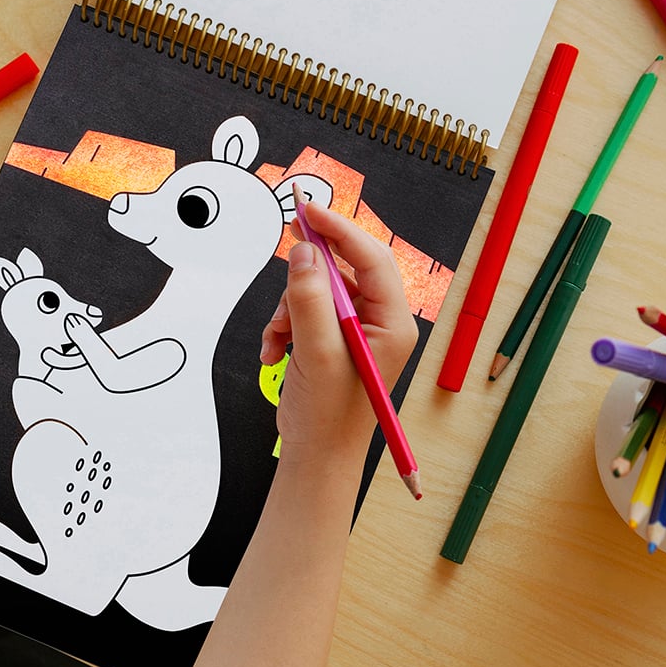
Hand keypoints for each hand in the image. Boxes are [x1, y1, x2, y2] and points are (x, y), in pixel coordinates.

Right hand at [259, 202, 417, 464]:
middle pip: (344, 268)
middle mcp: (378, 321)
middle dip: (310, 272)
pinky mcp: (333, 339)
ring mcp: (355, 330)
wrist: (317, 455)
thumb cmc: (328, 416)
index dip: (340, 230)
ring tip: (278, 339)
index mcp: (391, 323)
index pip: (371, 258)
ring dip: (290, 309)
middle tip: (290, 249)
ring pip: (318, 289)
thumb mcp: (317, 352)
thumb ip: (309, 298)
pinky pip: (306, 310)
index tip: (308, 211)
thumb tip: (304, 253)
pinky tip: (275, 350)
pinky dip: (285, 325)